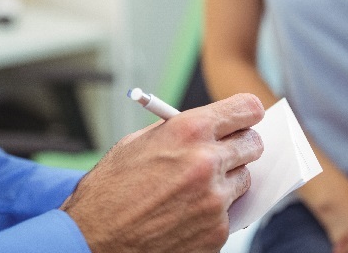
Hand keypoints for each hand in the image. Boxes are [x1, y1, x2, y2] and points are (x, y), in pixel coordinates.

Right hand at [61, 93, 264, 252]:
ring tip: (194, 187)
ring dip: (227, 180)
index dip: (248, 112)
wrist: (94, 238)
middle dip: (241, 145)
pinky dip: (214, 211)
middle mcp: (207, 161)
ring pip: (244, 180)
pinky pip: (229, 212)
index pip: (246, 109)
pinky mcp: (216, 231)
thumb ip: (178, 130)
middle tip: (228, 150)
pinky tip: (185, 212)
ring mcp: (214, 199)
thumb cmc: (110, 189)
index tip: (248, 116)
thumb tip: (209, 126)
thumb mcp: (138, 142)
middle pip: (253, 144)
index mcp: (189, 130)